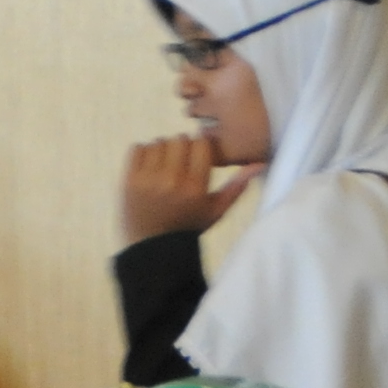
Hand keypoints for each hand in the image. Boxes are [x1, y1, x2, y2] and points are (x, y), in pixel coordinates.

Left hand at [121, 133, 252, 242]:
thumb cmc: (187, 228)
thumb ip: (236, 187)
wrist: (151, 247)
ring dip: (162, 151)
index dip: (200, 148)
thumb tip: (260, 163)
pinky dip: (143, 153)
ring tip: (163, 167)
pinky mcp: (128, 180)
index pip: (201, 144)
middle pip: (179, 139)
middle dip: (182, 148)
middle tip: (179, 163)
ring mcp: (148, 179)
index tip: (197, 158)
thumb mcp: (215, 211)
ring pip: (158, 142)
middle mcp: (172, 180)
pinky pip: (137, 148)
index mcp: (196, 187)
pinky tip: (148, 168)